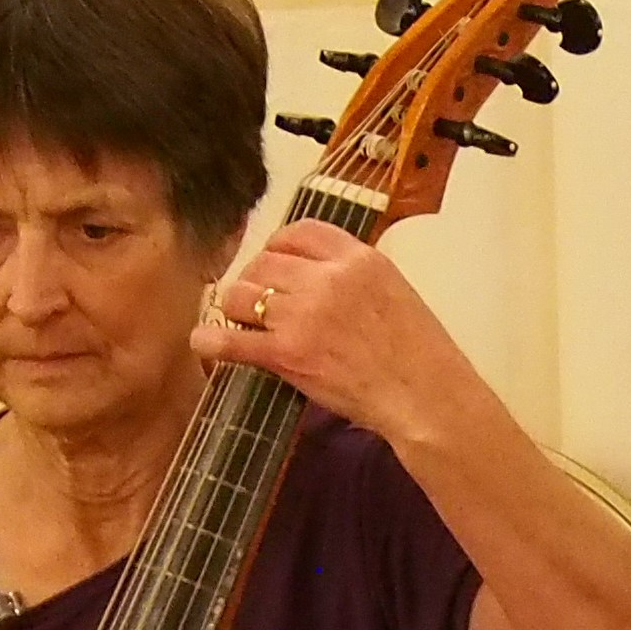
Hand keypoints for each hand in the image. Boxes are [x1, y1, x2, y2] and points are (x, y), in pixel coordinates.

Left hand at [193, 218, 486, 452]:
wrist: (426, 398)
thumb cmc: (420, 356)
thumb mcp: (396, 293)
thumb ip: (357, 277)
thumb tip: (323, 278)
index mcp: (359, 259)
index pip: (300, 232)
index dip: (278, 246)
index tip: (274, 261)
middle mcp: (328, 279)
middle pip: (265, 262)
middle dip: (255, 280)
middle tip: (256, 302)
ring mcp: (305, 315)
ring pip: (242, 295)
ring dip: (237, 309)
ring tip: (242, 324)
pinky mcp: (288, 353)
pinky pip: (234, 340)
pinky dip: (212, 342)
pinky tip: (204, 343)